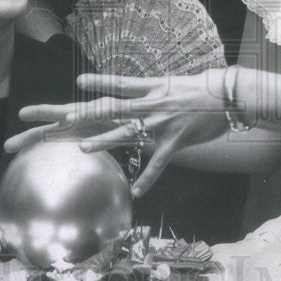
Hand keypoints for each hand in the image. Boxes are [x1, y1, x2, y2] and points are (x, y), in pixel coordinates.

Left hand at [20, 71, 229, 196]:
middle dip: (76, 115)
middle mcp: (148, 106)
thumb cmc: (200, 91)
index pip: (114, 87)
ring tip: (83, 149)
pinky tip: (137, 193)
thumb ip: (148, 93)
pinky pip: (159, 163)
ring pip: (128, 134)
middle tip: (52, 119)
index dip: (91, 87)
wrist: (228, 96)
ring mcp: (161, 124)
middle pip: (107, 110)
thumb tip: (130, 98)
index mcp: (146, 92)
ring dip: (105, 141)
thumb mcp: (170, 86)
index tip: (66, 88)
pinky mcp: (176, 142)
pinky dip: (149, 178)